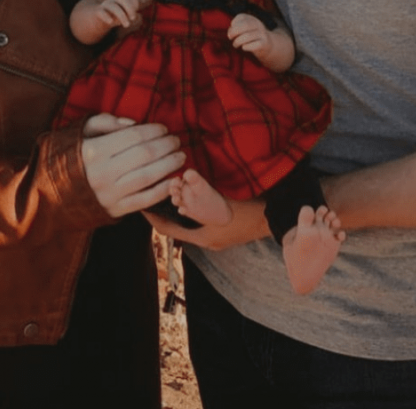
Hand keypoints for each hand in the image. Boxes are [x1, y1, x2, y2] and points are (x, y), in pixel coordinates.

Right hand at [82, 114, 185, 217]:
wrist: (58, 191)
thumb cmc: (76, 155)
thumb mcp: (84, 132)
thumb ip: (107, 122)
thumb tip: (134, 123)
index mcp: (94, 151)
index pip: (133, 137)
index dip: (153, 130)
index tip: (164, 127)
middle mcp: (102, 174)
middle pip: (144, 156)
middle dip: (166, 146)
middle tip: (176, 140)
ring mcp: (109, 194)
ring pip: (147, 177)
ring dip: (169, 165)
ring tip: (180, 156)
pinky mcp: (115, 210)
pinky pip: (145, 200)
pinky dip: (163, 190)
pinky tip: (174, 179)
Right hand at [95, 0, 142, 29]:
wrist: (98, 17)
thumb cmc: (116, 15)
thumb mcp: (125, 13)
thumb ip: (132, 13)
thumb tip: (139, 17)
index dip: (136, 4)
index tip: (136, 12)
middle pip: (124, 0)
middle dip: (130, 9)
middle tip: (133, 18)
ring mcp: (106, 4)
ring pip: (114, 7)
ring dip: (122, 16)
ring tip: (127, 25)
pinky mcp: (98, 11)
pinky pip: (102, 12)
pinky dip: (106, 17)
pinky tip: (111, 22)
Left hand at [145, 196, 269, 249]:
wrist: (275, 218)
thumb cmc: (251, 212)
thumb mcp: (224, 204)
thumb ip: (204, 192)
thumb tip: (186, 177)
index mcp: (204, 238)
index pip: (169, 230)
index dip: (153, 218)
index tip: (141, 205)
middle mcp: (207, 239)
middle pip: (178, 225)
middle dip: (168, 208)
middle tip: (159, 189)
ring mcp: (216, 234)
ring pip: (190, 220)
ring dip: (181, 205)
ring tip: (172, 187)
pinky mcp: (224, 227)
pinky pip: (201, 218)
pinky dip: (194, 205)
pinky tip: (192, 190)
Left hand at [228, 13, 270, 55]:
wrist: (269, 45)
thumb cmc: (251, 37)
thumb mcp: (244, 30)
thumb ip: (235, 30)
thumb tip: (230, 33)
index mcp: (252, 19)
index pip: (241, 17)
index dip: (233, 23)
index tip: (231, 30)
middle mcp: (258, 24)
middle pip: (245, 25)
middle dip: (234, 32)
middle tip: (230, 37)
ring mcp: (262, 34)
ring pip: (248, 36)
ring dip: (237, 41)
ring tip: (235, 44)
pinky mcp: (264, 43)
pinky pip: (254, 45)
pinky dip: (246, 47)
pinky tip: (244, 47)